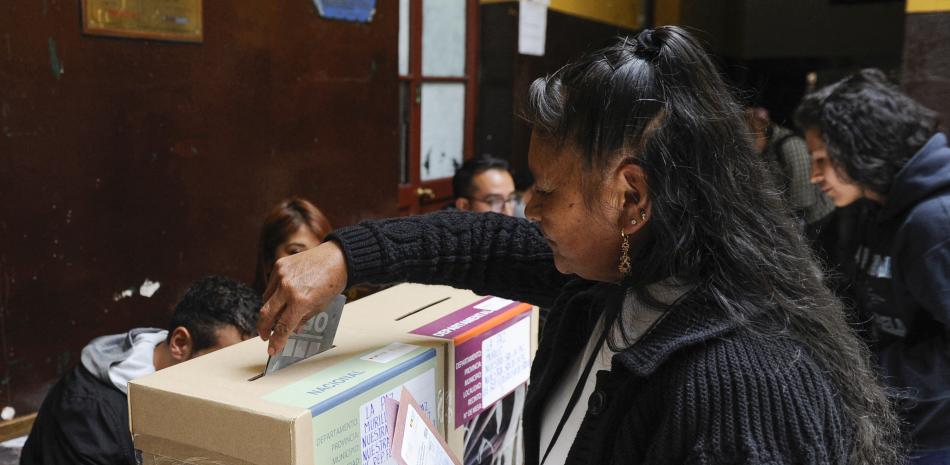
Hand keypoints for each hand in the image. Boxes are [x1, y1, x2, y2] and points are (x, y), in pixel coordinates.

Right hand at [257, 241, 347, 355]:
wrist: (337, 258)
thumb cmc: (333, 282)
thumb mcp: (321, 306)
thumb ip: (303, 319)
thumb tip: (291, 330)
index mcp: (301, 301)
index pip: (282, 327)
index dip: (276, 341)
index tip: (272, 350)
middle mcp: (287, 288)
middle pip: (266, 315)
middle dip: (263, 329)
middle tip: (265, 336)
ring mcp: (281, 275)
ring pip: (265, 299)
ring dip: (269, 310)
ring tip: (277, 314)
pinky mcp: (279, 265)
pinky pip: (270, 285)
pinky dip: (274, 293)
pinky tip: (282, 296)